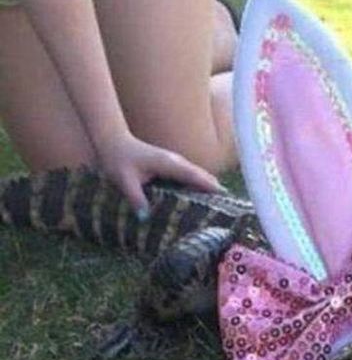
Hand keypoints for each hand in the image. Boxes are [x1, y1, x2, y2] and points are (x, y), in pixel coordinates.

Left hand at [95, 131, 226, 217]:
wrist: (113, 142)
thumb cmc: (118, 159)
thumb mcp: (123, 180)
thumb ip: (135, 197)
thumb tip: (145, 217)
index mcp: (169, 164)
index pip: (195, 176)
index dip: (210, 187)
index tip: (226, 199)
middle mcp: (177, 161)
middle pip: (203, 176)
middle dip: (217, 191)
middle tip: (231, 210)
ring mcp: (176, 163)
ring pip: (199, 176)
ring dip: (211, 189)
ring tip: (224, 208)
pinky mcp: (173, 166)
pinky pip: (192, 178)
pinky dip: (201, 187)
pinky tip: (205, 200)